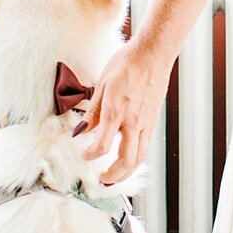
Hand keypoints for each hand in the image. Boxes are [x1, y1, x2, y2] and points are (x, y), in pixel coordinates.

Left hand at [72, 37, 173, 184]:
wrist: (153, 54)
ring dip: (127, 172)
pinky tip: (127, 156)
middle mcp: (133, 121)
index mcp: (116, 111)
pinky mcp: (153, 120)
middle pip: (126, 160)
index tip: (84, 154)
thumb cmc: (127, 63)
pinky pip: (145, 145)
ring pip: (139, 157)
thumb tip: (80, 130)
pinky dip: (136, 157)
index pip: (101, 145)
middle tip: (102, 179)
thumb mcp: (101, 84)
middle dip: (114, 175)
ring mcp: (146, 122)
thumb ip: (92, 111)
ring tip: (116, 175)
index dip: (90, 155)